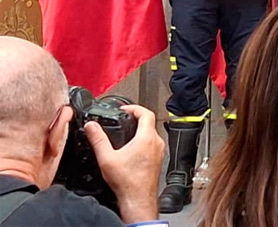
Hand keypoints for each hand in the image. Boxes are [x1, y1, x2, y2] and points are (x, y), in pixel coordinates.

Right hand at [86, 104, 163, 223]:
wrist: (138, 198)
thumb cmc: (127, 182)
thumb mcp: (107, 158)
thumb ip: (98, 140)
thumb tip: (91, 127)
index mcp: (146, 138)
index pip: (146, 113)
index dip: (135, 107)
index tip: (125, 108)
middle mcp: (156, 143)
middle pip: (149, 122)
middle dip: (136, 118)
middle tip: (124, 118)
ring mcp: (159, 151)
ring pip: (151, 133)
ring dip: (140, 129)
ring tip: (126, 131)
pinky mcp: (158, 159)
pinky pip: (152, 144)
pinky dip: (143, 140)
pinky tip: (131, 147)